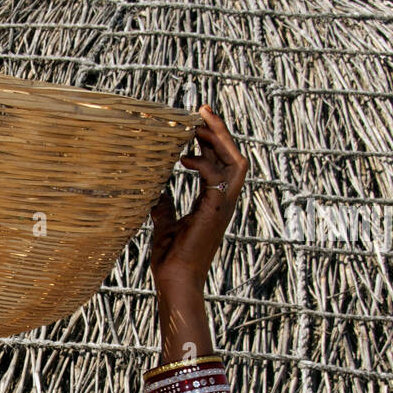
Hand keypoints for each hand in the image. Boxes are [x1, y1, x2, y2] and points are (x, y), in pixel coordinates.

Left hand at [149, 106, 248, 293]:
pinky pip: (217, 178)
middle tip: (201, 111)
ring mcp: (222, 206)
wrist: (175, 281)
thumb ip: (165, 208)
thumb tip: (157, 194)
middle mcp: (223, 201)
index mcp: (214, 202)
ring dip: (219, 140)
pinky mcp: (214, 211)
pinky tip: (183, 157)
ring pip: (235, 163)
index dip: (211, 142)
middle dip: (220, 132)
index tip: (195, 125)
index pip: (221, 163)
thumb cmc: (172, 259)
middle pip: (234, 157)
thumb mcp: (166, 225)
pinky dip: (203, 163)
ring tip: (199, 124)